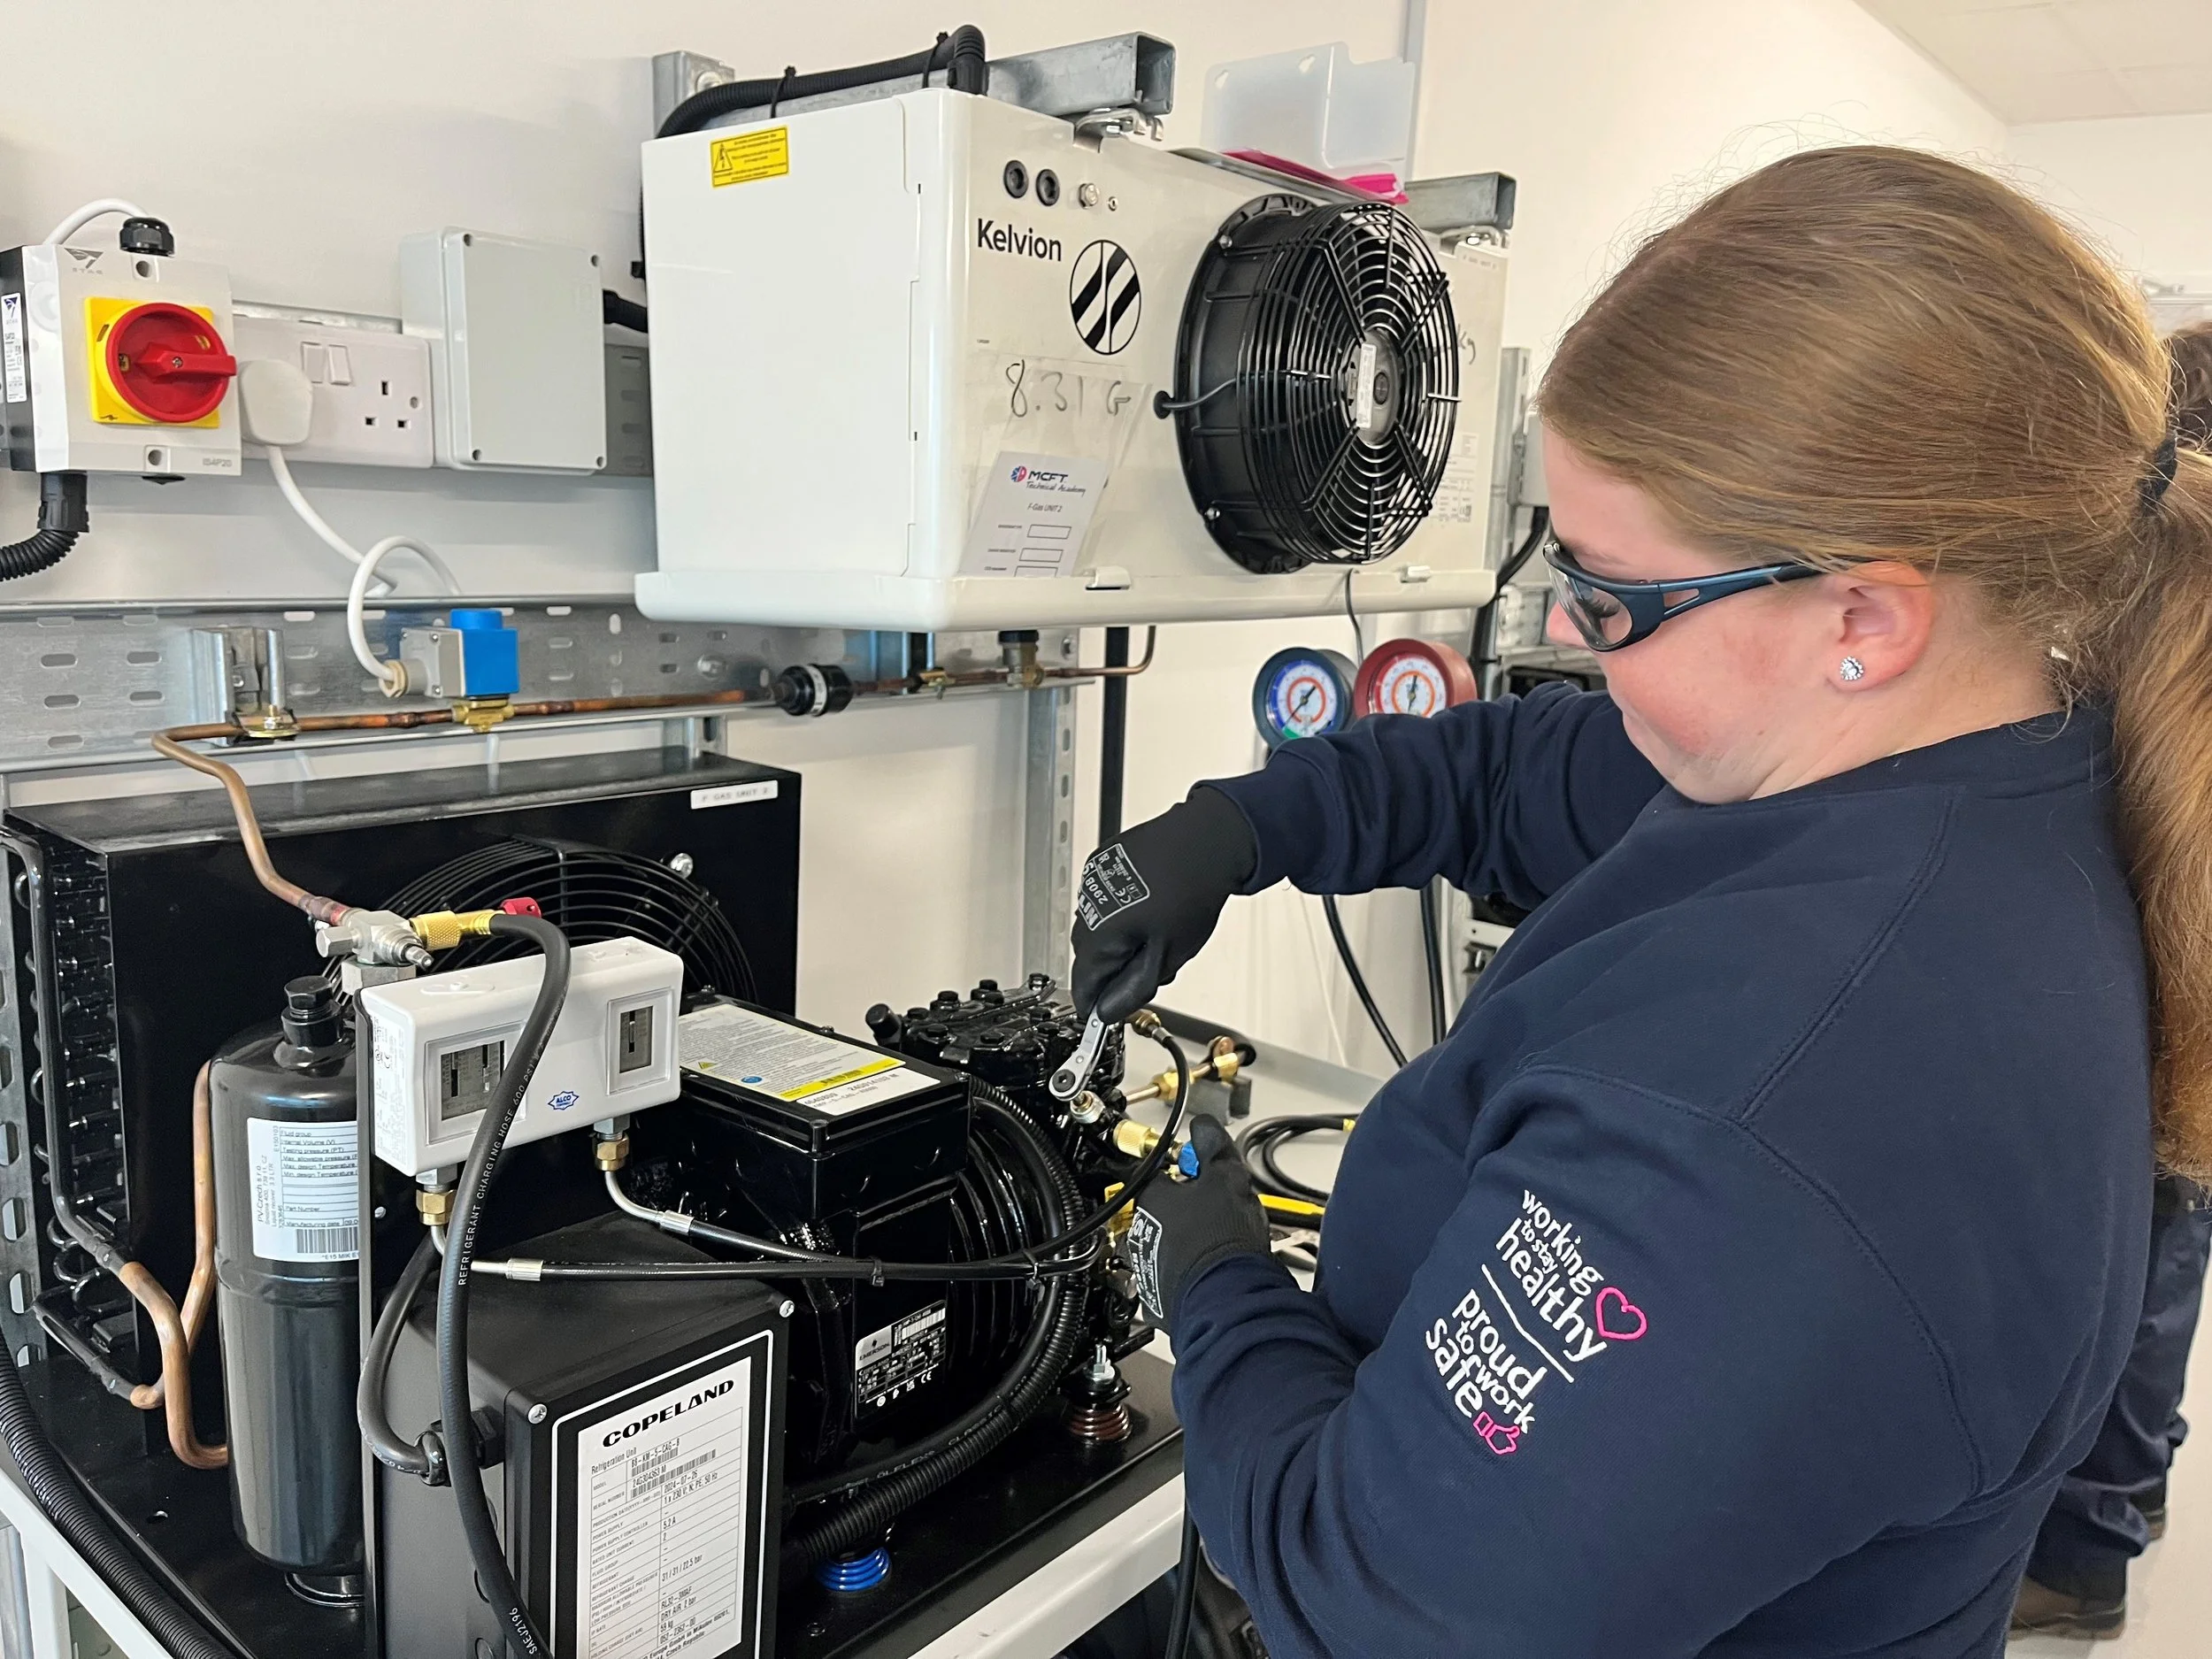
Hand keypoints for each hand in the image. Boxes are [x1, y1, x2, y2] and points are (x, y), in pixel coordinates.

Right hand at [1072, 788, 1255, 1024]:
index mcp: (1099, 933)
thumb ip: (1133, 988)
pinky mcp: (1105, 862)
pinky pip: (1105, 900)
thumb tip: (1109, 1010)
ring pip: (1098, 927)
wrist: (1208, 838)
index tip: (1106, 1015)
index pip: (1082, 984)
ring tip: (1159, 931)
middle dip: (1115, 969)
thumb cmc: (1193, 889)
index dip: (1096, 1005)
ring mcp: (1094, 879)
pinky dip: (1123, 911)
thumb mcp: (1168, 954)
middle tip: (1151, 969)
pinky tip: (1152, 907)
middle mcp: (1088, 905)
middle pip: (1089, 956)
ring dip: (1120, 938)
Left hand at [1125, 1117, 1272, 1328]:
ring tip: (1215, 1247)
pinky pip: (1169, 1281)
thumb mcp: (1228, 1178)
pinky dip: (1185, 1277)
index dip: (1184, 1172)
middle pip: (1159, 1212)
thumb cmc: (1223, 1241)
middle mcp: (1140, 1233)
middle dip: (1184, 1211)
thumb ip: (1212, 1147)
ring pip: (1162, 1247)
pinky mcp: (1157, 1301)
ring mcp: (1146, 1269)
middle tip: (1216, 1213)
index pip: (1157, 1173)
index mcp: (1152, 1199)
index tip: (1202, 1175)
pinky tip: (1209, 1275)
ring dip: (1182, 1245)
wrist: (1227, 1299)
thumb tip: (1203, 1127)